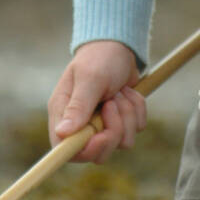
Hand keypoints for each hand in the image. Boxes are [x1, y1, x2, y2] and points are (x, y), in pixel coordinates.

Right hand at [47, 40, 146, 162]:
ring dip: (127, 115)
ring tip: (120, 92)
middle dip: (113, 131)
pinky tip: (128, 92)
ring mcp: (101, 124)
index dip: (84, 150)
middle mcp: (80, 123)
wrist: (121, 47)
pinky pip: (135, 130)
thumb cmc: (99, 58)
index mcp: (63, 113)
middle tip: (113, 104)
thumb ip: (78, 107)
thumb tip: (62, 134)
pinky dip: (137, 110)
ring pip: (121, 142)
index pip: (64, 148)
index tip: (101, 137)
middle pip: (97, 153)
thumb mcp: (90, 79)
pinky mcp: (120, 121)